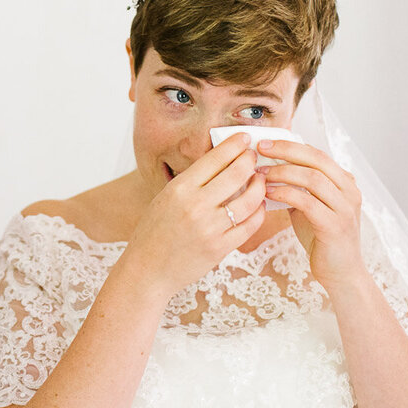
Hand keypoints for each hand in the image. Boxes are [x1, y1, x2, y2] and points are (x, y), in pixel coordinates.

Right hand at [124, 134, 266, 298]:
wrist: (147, 270)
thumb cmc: (154, 232)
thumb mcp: (165, 199)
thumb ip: (192, 182)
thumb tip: (221, 161)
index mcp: (179, 189)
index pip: (215, 158)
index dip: (235, 144)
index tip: (244, 138)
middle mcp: (196, 206)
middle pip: (237, 173)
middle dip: (251, 161)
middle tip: (254, 157)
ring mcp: (210, 228)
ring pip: (250, 199)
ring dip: (260, 186)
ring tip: (259, 181)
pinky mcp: (221, 248)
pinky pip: (250, 225)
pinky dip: (258, 212)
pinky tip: (257, 206)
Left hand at [256, 139, 363, 287]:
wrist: (340, 272)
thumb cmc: (320, 237)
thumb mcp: (309, 206)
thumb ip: (297, 187)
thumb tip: (266, 168)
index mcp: (344, 182)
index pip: (317, 153)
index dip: (290, 146)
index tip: (264, 143)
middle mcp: (349, 191)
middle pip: (316, 160)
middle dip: (285, 152)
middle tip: (260, 150)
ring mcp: (345, 208)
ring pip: (312, 178)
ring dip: (282, 173)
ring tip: (259, 174)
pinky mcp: (335, 225)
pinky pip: (307, 202)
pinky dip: (285, 194)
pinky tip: (268, 193)